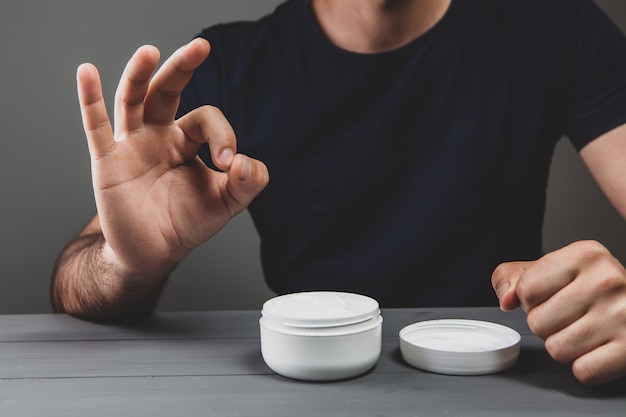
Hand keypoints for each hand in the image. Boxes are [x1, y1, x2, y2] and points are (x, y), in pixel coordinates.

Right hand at [77, 38, 268, 275]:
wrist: (153, 252)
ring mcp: (131, 145)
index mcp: (187, 140)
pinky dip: (90, 99)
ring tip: (150, 51)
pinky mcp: (107, 161)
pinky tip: (87, 72)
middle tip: (200, 46)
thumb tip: (246, 162)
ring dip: (140, 74)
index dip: (222, 135)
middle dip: (182, 68)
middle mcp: (158, 134)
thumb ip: (247, 183)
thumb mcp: (226, 204)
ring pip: (133, 100)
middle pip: (167, 91)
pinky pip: (96, 126)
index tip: (227, 164)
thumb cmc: (186, 223)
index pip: (206, 119)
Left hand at [492, 240, 625, 384]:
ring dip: (564, 346)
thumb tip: (506, 298)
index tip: (551, 296)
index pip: (526, 290)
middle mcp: (607, 281)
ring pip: (557, 349)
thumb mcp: (550, 270)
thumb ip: (513, 277)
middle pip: (538, 323)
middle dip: (546, 325)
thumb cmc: (591, 289)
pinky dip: (585, 366)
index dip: (530, 299)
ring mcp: (623, 316)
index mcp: (584, 254)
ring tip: (583, 330)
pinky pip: (583, 371)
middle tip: (570, 316)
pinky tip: (597, 348)